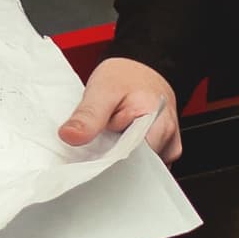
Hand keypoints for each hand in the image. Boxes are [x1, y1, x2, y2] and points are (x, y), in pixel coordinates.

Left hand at [58, 56, 182, 161]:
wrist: (141, 68)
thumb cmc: (126, 77)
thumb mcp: (102, 90)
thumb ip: (88, 116)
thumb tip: (70, 136)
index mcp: (157, 125)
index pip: (133, 163)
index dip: (109, 165)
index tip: (92, 156)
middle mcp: (167, 139)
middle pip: (137, 169)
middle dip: (114, 163)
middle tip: (100, 142)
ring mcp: (167, 146)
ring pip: (140, 167)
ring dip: (120, 159)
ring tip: (111, 139)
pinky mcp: (163, 150)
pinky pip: (144, 163)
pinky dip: (128, 157)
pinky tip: (119, 143)